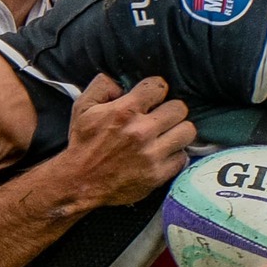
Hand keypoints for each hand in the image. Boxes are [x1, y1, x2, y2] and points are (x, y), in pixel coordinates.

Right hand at [62, 74, 196, 208]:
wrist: (79, 183)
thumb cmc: (82, 144)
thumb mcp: (82, 107)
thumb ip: (102, 86)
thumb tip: (121, 83)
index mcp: (124, 111)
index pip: (159, 87)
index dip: (155, 91)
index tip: (151, 99)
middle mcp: (141, 131)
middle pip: (179, 108)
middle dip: (170, 111)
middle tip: (161, 118)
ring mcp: (152, 154)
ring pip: (187, 131)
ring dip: (178, 132)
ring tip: (167, 135)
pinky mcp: (157, 174)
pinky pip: (182, 157)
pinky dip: (175, 155)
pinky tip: (163, 155)